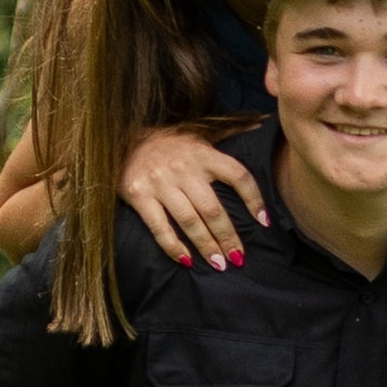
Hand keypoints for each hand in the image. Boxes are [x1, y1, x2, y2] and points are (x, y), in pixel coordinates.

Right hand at [118, 127, 269, 266]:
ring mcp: (160, 183)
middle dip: (228, 236)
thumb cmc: (170, 142)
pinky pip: (159, 227)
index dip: (254, 198)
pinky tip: (186, 261)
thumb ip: (231, 129)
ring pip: (189, 221)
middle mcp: (183, 168)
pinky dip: (173, 247)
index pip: (237, 175)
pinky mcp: (139, 195)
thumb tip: (263, 123)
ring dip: (206, 245)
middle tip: (239, 258)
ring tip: (219, 263)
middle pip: (212, 208)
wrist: (123, 138)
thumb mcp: (200, 131)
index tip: (264, 221)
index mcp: (203, 153)